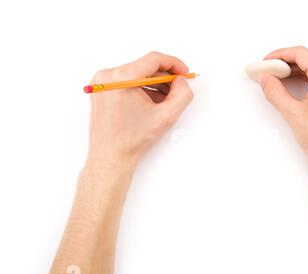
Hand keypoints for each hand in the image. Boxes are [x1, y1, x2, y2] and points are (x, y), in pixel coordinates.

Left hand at [87, 51, 193, 166]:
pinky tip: (151, 103)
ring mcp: (101, 82)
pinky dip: (141, 89)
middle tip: (178, 88)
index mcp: (121, 78)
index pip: (153, 60)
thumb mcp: (166, 116)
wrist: (111, 157)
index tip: (184, 73)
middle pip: (144, 67)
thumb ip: (182, 94)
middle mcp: (107, 76)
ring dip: (154, 84)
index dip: (174, 64)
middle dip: (164, 77)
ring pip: (136, 74)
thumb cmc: (132, 140)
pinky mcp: (101, 89)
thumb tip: (181, 81)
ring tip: (164, 101)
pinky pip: (126, 81)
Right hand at [259, 46, 307, 171]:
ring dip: (301, 72)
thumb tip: (267, 80)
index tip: (269, 60)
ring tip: (282, 79)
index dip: (281, 55)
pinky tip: (300, 87)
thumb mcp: (293, 114)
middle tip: (271, 71)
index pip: (302, 54)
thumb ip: (275, 92)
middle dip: (289, 64)